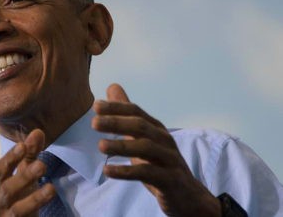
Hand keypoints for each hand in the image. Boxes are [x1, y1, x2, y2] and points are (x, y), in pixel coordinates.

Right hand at [0, 129, 55, 216]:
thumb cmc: (18, 196)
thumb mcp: (24, 174)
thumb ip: (30, 154)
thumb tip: (37, 131)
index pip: (1, 169)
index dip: (11, 157)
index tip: (23, 145)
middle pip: (8, 188)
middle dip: (24, 176)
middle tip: (41, 165)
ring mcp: (6, 216)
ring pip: (17, 209)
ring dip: (35, 198)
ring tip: (51, 189)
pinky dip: (36, 209)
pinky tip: (50, 199)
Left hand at [92, 84, 220, 216]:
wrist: (188, 195)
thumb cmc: (160, 163)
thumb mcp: (142, 137)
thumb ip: (126, 115)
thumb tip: (112, 87)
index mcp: (156, 128)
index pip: (136, 112)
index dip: (117, 108)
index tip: (96, 106)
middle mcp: (164, 140)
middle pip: (141, 126)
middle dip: (117, 123)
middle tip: (94, 123)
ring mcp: (169, 159)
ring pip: (146, 148)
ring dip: (122, 145)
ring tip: (101, 146)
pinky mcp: (170, 179)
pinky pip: (147, 173)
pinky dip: (126, 171)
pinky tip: (108, 171)